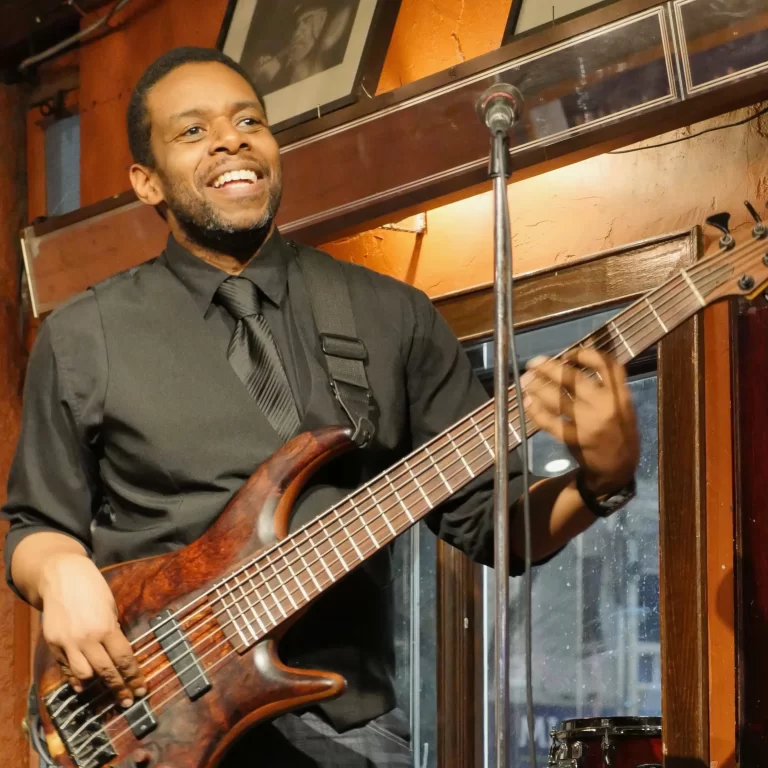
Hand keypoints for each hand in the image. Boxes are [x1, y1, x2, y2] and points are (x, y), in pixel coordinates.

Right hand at [39, 553, 145, 706]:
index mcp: (106, 627)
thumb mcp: (110, 608)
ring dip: (96, 683)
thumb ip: (113, 631)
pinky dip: (75, 678)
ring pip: (84, 675)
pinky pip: (66, 667)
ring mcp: (67, 643)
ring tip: (108, 690)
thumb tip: (119, 653)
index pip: (124, 658)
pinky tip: (83, 685)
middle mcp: (86, 639)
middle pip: (106, 671)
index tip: (141, 689)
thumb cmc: (93, 588)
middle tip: (129, 700)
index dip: (133, 676)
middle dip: (119, 688)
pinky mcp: (53, 644)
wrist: (62, 576)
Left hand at [522, 348, 639, 493]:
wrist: (618, 469)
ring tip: (527, 381)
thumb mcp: (622, 406)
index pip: (606, 365)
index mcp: (620, 395)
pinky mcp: (575, 439)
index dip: (585, 354)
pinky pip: (550, 421)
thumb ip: (604, 387)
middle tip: (534, 363)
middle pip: (573, 379)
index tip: (568, 353)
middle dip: (549, 367)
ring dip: (538, 387)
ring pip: (558, 399)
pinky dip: (536, 411)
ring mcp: (590, 423)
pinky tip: (528, 402)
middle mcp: (606, 406)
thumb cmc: (617, 432)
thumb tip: (568, 365)